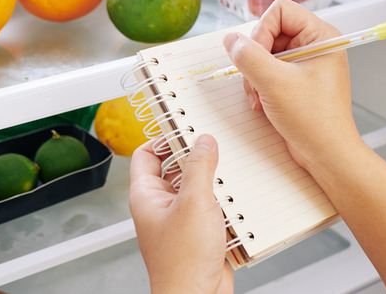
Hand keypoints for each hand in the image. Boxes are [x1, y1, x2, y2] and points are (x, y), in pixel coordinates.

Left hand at [129, 134, 232, 293]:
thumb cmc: (182, 262)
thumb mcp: (194, 202)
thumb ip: (200, 167)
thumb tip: (204, 141)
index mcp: (147, 195)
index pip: (147, 154)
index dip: (164, 137)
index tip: (185, 124)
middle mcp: (161, 206)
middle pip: (177, 168)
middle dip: (197, 158)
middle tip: (214, 145)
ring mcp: (181, 219)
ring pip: (198, 187)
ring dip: (215, 181)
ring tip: (229, 172)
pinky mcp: (200, 232)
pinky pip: (212, 207)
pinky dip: (225, 201)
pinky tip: (238, 199)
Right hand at [222, 0, 362, 169]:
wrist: (327, 154)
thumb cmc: (315, 120)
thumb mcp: (274, 83)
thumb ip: (248, 56)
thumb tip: (231, 40)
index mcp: (321, 36)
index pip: (280, 11)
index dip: (262, 30)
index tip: (257, 56)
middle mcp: (315, 46)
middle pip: (270, 31)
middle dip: (256, 58)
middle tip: (256, 81)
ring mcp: (306, 64)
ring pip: (265, 53)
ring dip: (254, 75)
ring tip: (259, 97)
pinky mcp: (297, 81)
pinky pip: (269, 71)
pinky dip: (259, 85)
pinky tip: (262, 103)